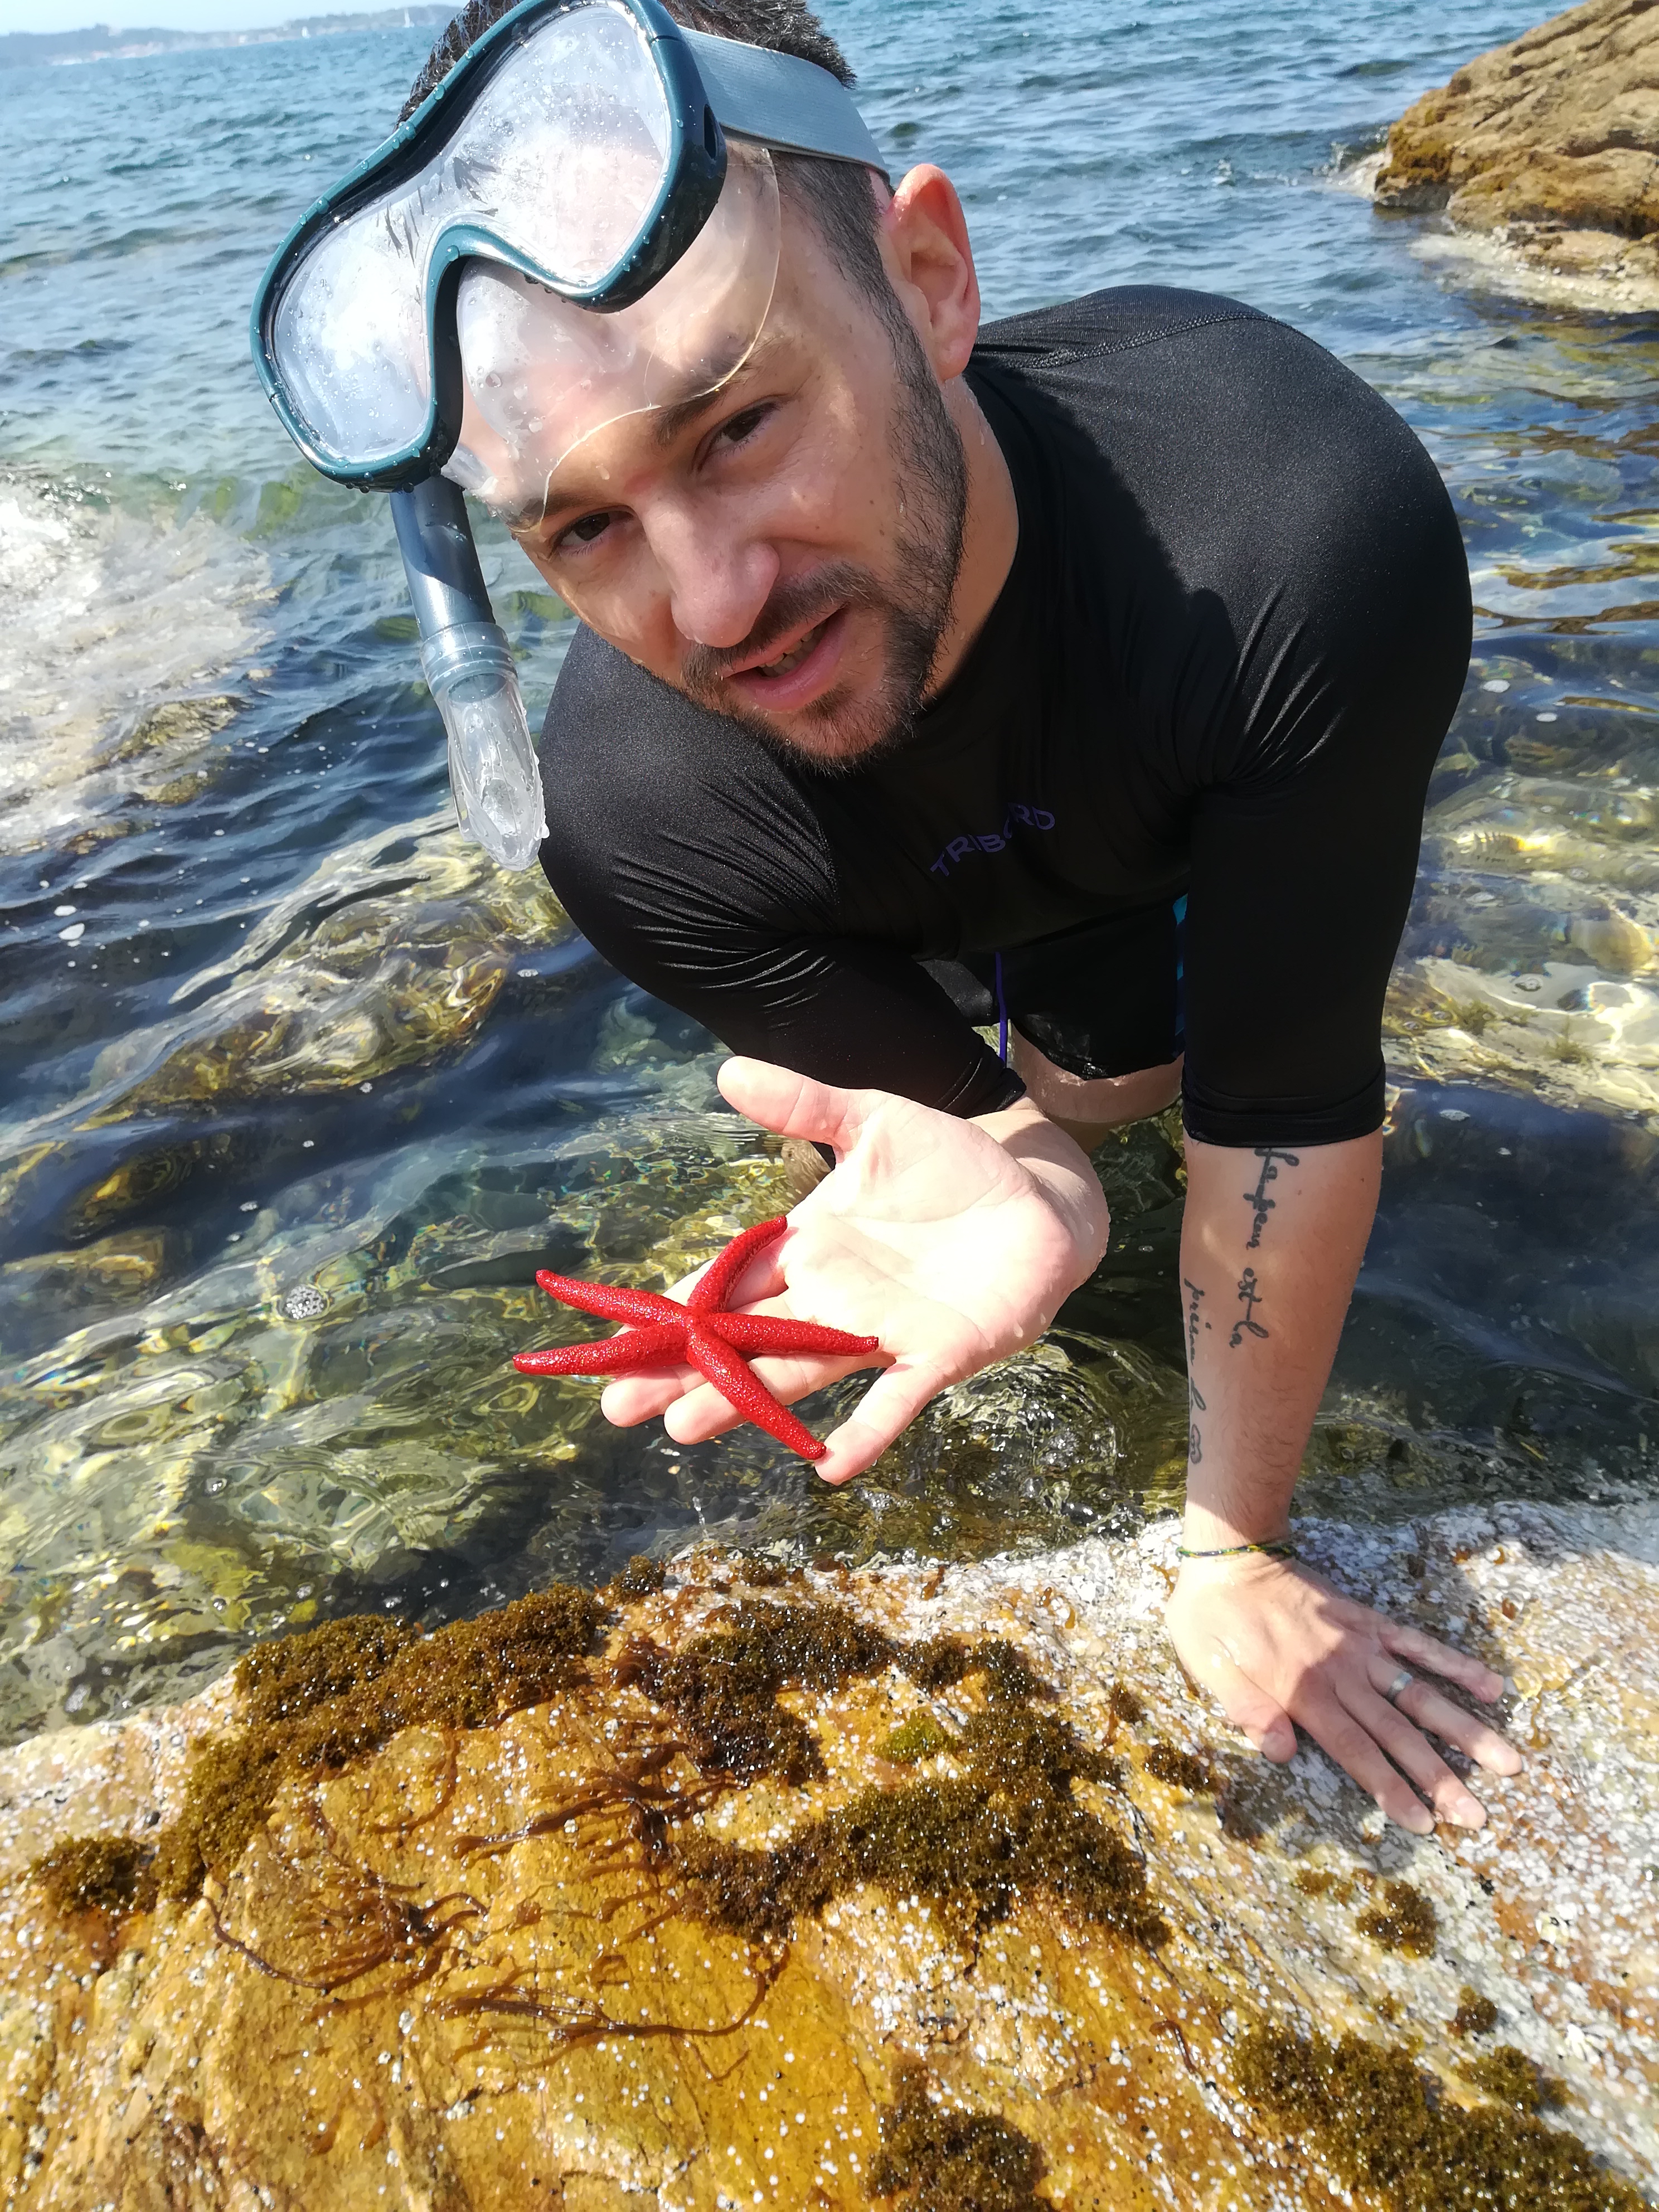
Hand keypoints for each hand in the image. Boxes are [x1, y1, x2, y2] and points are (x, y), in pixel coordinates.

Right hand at [599, 1056, 1110, 1483]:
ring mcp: (880, 1330)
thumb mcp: (874, 1121)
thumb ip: (805, 1104)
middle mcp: (831, 1296)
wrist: (1035, 1197)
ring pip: (798, 1372)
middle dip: (685, 1372)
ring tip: (686, 1429)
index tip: (615, 1338)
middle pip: (744, 1340)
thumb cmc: (950, 1164)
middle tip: (620, 1407)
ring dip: (746, 1403)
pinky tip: (828, 1467)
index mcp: (807, 1245)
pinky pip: (895, 1400)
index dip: (672, 1309)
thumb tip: (727, 1072)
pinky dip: (865, 1434)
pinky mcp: (937, 1353)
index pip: (725, 1281)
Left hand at [1165, 1553, 1522, 1832]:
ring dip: (1463, 1729)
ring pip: (1419, 1694)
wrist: (1230, 1554)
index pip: (1355, 1752)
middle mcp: (1340, 1674)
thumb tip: (1281, 1753)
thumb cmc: (1211, 1617)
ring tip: (1506, 1760)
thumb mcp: (1207, 1667)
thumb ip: (1246, 1710)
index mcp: (1301, 1693)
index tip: (1424, 1822)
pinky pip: (1417, 1644)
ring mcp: (1360, 1646)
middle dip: (1439, 1777)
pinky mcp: (1368, 1620)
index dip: (1390, 1787)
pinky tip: (1492, 1686)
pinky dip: (1454, 1663)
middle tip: (1478, 1816)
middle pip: (1397, 1734)